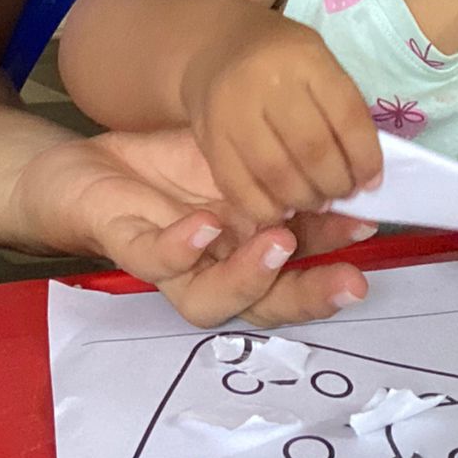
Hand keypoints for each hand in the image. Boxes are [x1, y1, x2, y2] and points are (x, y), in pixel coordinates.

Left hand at [10, 125, 373, 326]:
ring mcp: (171, 266)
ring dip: (249, 277)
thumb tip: (345, 154)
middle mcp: (212, 269)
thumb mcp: (232, 156)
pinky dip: (181, 247)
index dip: (335, 256)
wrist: (87, 166)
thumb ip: (279, 167)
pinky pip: (155, 259)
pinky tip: (206, 222)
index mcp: (243, 249)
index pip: (298, 268)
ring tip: (280, 242)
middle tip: (351, 280)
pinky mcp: (128, 245)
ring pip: (210, 299)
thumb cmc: (167, 165)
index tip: (370, 227)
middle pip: (265, 303)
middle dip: (309, 295)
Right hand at [182, 10, 381, 225]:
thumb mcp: (317, 61)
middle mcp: (267, 80)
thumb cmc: (281, 59)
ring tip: (315, 200)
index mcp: (305, 56)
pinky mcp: (208, 138)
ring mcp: (232, 109)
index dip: (365, 156)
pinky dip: (266, 209)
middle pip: (312, 149)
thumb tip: (365, 174)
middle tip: (341, 192)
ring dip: (305, 199)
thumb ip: (340, 107)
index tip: (371, 180)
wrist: (217, 46)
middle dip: (335, 183)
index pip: (347, 115)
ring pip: (277, 173)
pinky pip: (239, 187)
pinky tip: (281, 208)